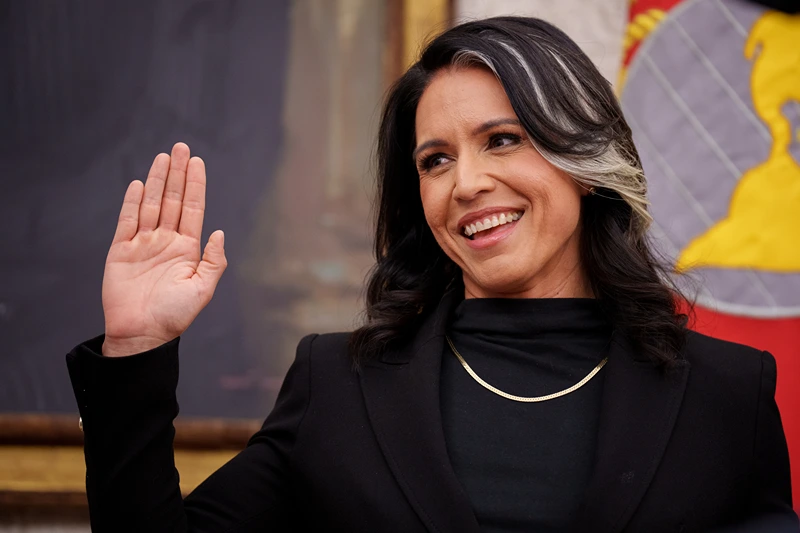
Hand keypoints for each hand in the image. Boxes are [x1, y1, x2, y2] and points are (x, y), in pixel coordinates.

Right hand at [101, 143, 226, 356]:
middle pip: (173, 200)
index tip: (197, 162)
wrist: (141, 334)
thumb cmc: (174, 316)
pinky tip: (140, 184)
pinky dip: (133, 202)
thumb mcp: (202, 289)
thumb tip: (220, 232)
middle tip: (180, 147)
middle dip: (177, 174)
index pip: (193, 209)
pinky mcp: (121, 251)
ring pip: (151, 204)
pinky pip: (127, 221)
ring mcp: (143, 244)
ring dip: (157, 181)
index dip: (196, 185)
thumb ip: (214, 261)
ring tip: (163, 157)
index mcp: (187, 249)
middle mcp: (166, 241)